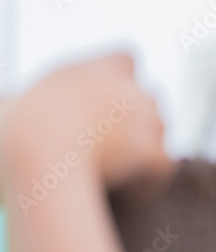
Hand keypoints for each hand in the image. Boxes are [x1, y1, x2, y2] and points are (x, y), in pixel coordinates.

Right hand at [0, 52, 172, 189]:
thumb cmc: (10, 131)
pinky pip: (163, 164)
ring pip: (161, 129)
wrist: (32, 152)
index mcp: (88, 70)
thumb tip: (10, 105)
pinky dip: (150, 181)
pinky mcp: (150, 147)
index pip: (128, 57)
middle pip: (150, 97)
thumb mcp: (10, 105)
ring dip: (145, 148)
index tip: (109, 103)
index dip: (125, 79)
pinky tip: (131, 194)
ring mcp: (142, 116)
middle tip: (114, 146)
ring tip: (119, 172)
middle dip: (139, 119)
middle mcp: (122, 87)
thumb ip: (19, 101)